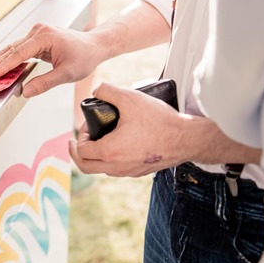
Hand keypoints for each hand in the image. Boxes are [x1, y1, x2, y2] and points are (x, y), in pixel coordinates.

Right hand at [0, 23, 104, 96]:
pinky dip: (8, 59)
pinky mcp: (37, 39)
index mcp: (45, 36)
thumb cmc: (84, 56)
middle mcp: (38, 32)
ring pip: (12, 49)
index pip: (18, 53)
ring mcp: (37, 34)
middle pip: (11, 49)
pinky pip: (19, 49)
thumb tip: (25, 91)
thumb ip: (45, 83)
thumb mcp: (66, 74)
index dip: (4, 66)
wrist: (94, 46)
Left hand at [69, 83, 185, 176]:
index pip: (82, 151)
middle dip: (77, 154)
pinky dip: (109, 160)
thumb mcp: (130, 98)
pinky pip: (117, 170)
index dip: (78, 137)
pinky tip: (116, 145)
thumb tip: (96, 90)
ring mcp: (129, 172)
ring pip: (102, 170)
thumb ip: (108, 91)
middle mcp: (117, 167)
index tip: (86, 127)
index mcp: (110, 151)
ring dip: (94, 157)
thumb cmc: (160, 120)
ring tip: (97, 140)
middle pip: (86, 167)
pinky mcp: (140, 172)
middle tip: (76, 143)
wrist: (187, 138)